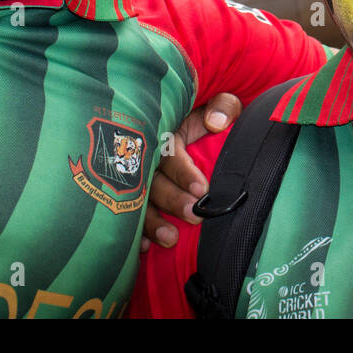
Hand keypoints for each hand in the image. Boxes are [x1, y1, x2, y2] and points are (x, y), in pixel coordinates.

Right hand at [140, 93, 242, 250]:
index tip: (202, 188)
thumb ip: (222, 106)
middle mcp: (147, 157)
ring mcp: (138, 179)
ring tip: (170, 239)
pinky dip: (136, 234)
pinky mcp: (136, 197)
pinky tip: (143, 249)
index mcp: (165, 132)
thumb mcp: (217, 103)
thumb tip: (217, 121)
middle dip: (173, 201)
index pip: (171, 154)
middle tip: (194, 215)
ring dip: (152, 223)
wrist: (196, 122)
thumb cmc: (209, 115)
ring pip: (140, 202)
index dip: (184, 172)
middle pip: (154, 182)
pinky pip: (130, 216)